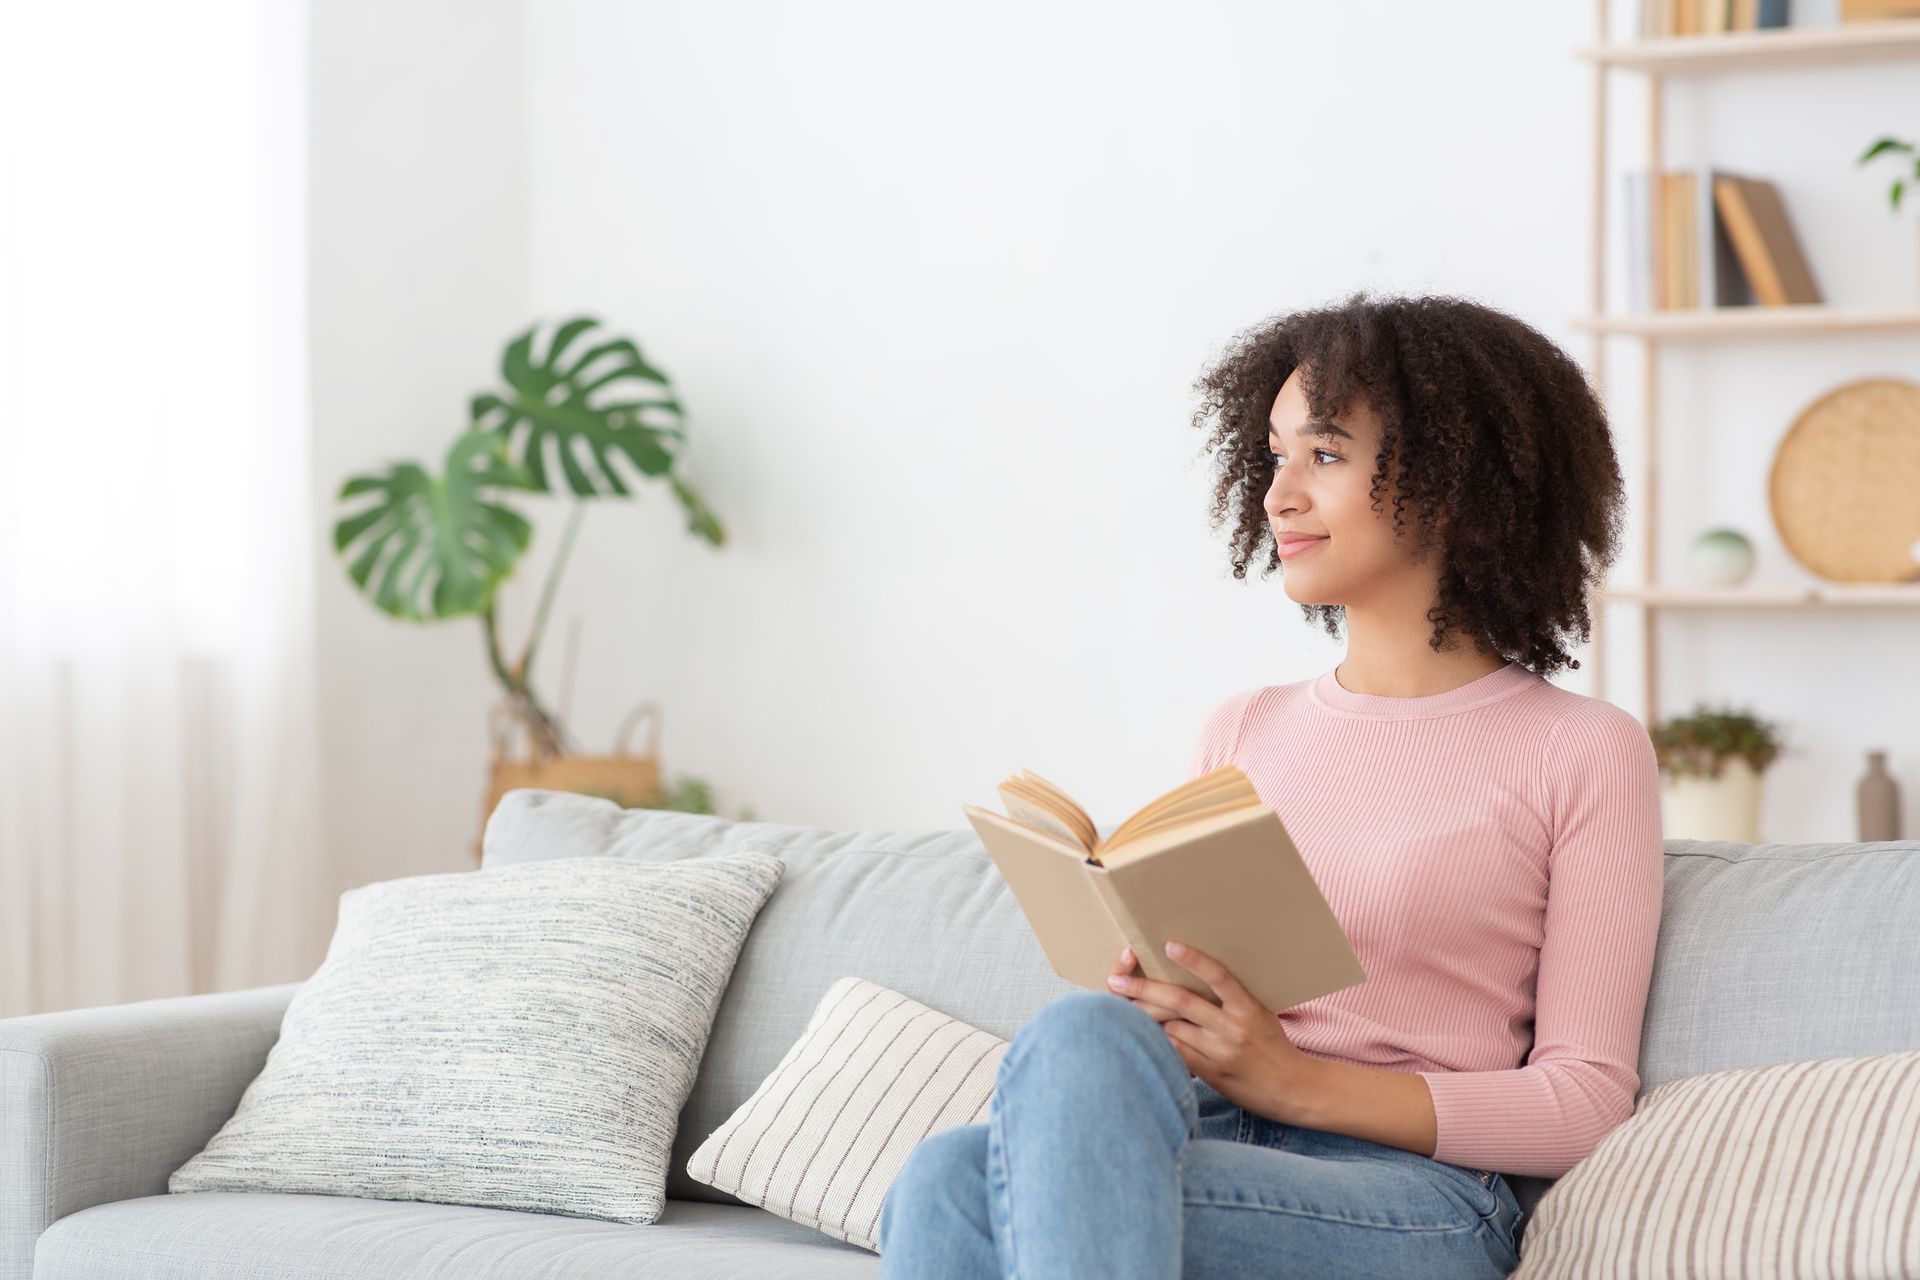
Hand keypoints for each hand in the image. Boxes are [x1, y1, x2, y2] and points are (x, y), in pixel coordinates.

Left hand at [1105, 939, 1318, 1123]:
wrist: (1292, 1089)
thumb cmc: (1273, 1044)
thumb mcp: (1260, 1014)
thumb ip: (1232, 999)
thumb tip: (1195, 977)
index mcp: (1248, 1008)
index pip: (1219, 977)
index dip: (1194, 960)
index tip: (1169, 945)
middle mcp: (1233, 1028)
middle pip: (1181, 1002)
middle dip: (1144, 988)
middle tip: (1116, 981)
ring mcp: (1220, 1052)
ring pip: (1171, 1028)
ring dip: (1145, 1017)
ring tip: (1122, 1006)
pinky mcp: (1210, 1074)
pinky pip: (1176, 1052)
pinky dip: (1159, 1041)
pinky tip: (1143, 1033)